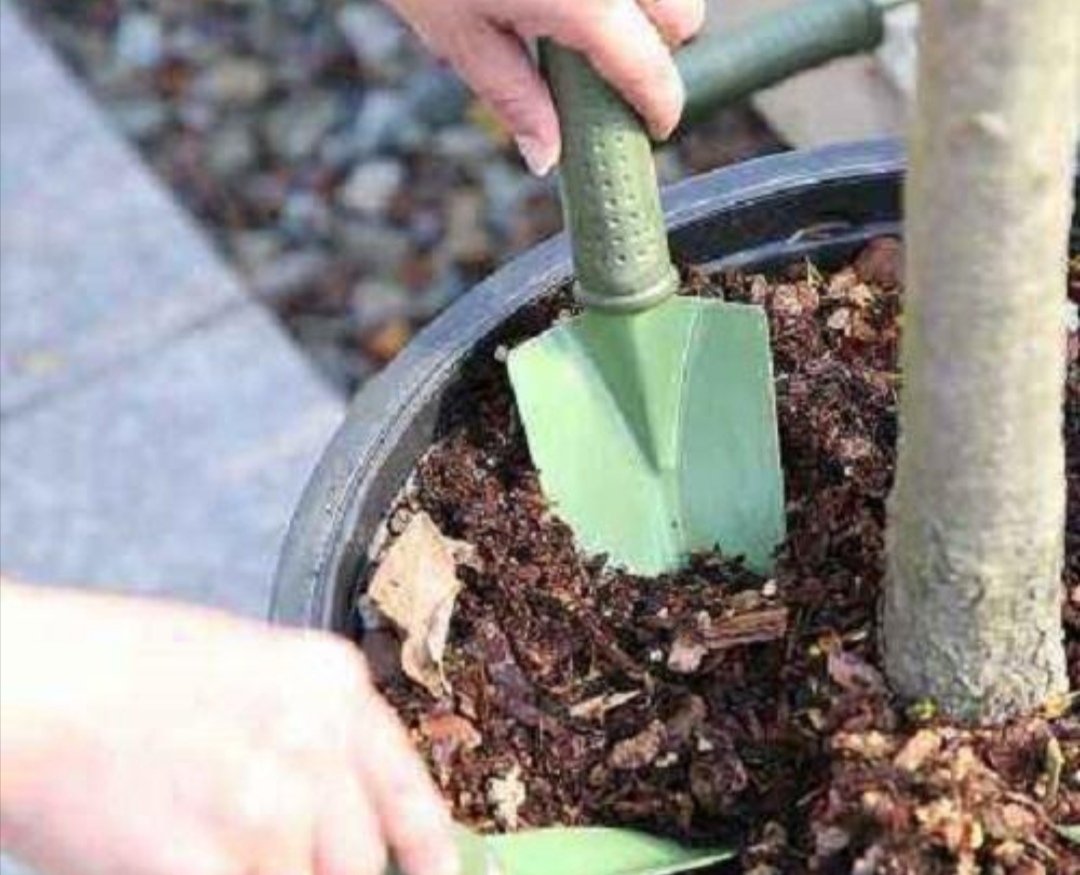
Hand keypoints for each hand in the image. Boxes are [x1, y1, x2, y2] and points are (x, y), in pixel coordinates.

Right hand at [0, 582, 455, 874]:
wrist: (33, 683)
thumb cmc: (120, 672)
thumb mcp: (248, 669)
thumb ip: (309, 731)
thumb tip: (339, 802)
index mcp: (332, 682)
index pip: (410, 790)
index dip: (428, 848)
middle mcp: (318, 739)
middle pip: (359, 856)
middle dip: (324, 869)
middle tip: (267, 850)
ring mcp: (270, 803)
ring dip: (261, 874)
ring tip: (202, 837)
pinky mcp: (211, 860)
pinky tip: (187, 862)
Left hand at [384, 0, 704, 173]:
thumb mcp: (461, 37)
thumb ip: (515, 99)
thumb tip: (547, 157)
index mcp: (587, 5)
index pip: (653, 72)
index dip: (660, 110)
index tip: (654, 128)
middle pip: (685, 17)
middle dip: (660, 48)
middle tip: (609, 64)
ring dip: (651, 3)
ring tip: (592, 15)